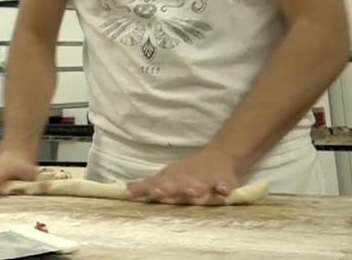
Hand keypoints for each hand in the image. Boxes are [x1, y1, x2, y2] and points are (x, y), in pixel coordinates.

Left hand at [126, 148, 243, 204]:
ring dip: (195, 188)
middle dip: (167, 188)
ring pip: (199, 185)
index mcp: (172, 179)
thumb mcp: (167, 177)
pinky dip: (223, 187)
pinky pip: (225, 185)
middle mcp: (186, 179)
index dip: (145, 188)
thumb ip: (148, 185)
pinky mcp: (224, 181)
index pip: (156, 184)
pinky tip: (222, 191)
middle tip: (158, 191)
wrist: (220, 158)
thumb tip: (126, 191)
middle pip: (175, 184)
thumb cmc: (188, 173)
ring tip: (192, 192)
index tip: (132, 193)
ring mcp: (205, 180)